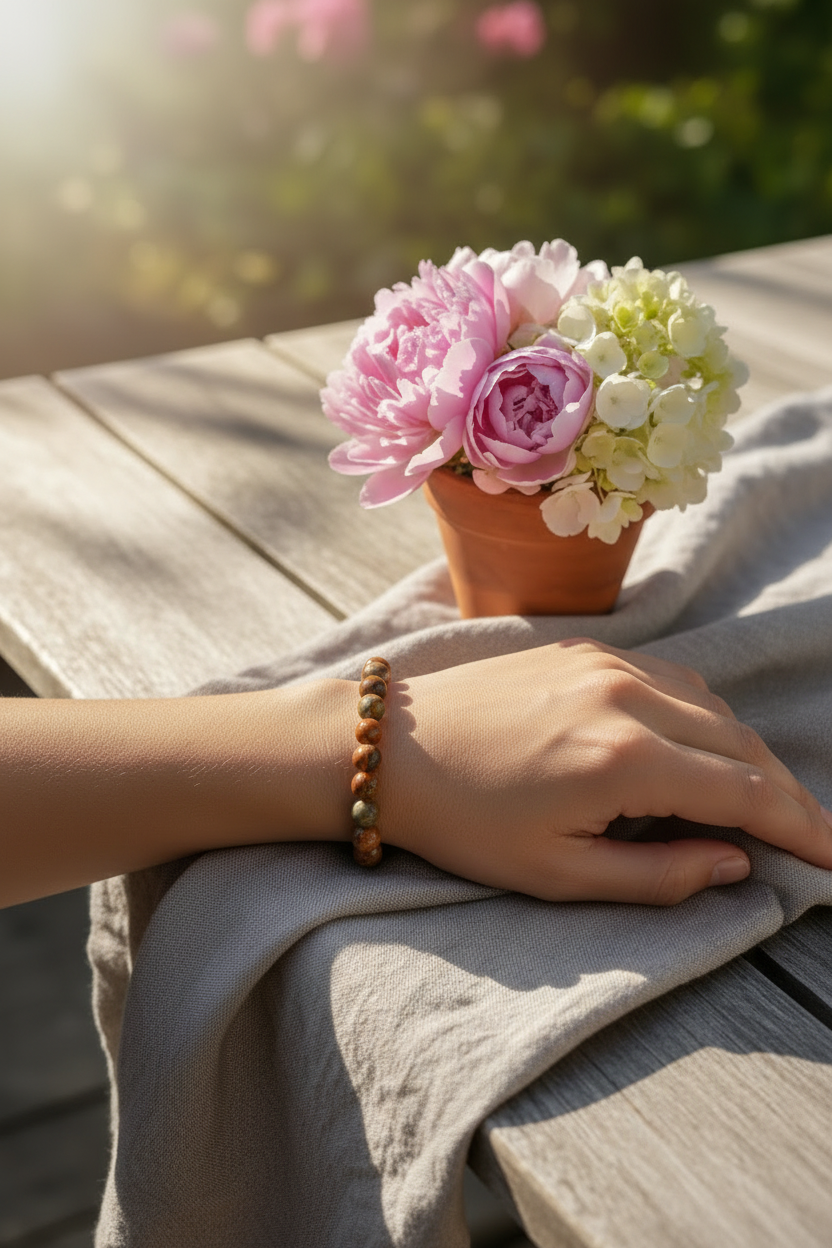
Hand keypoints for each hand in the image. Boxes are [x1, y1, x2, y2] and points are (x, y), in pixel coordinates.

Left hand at [384, 639, 831, 904]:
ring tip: (754, 803)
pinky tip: (697, 749)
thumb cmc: (463, 822)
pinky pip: (673, 678)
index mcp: (624, 759)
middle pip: (741, 745)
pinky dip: (703, 716)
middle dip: (784, 795)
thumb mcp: (557, 875)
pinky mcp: (586, 648)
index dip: (804, 828)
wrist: (386, 749)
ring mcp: (607, 662)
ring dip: (744, 754)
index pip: (748, 793)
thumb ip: (658, 875)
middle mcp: (628, 696)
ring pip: (713, 705)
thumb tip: (736, 863)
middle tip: (806, 838)